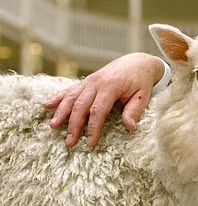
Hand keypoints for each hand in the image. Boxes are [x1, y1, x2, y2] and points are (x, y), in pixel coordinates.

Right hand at [43, 53, 165, 147]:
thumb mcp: (143, 96)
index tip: (90, 143)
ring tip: (53, 127)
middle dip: (74, 126)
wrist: (138, 62)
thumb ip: (134, 111)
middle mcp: (96, 82)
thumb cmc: (141, 81)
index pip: (98, 111)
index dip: (93, 128)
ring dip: (61, 113)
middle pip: (80, 106)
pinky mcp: (86, 81)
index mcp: (111, 86)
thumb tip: (130, 128)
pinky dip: (57, 98)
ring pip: (71, 98)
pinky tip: (46, 106)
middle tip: (69, 142)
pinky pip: (69, 90)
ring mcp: (89, 81)